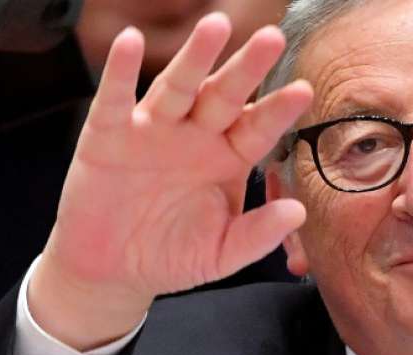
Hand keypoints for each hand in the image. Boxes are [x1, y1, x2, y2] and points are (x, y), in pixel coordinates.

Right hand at [30, 14, 311, 349]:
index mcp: (228, 159)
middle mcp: (195, 136)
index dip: (279, 110)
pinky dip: (120, 71)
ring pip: (177, 87)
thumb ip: (258, 235)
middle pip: (224, 95)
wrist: (113, 270)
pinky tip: (129, 41)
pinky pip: (115, 99)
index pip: (259, 129)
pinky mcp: (108, 135)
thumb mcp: (221, 254)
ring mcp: (153, 130)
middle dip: (247, 67)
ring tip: (215, 26)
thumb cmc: (172, 256)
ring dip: (195, 57)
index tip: (304, 91)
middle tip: (272, 37)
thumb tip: (298, 212)